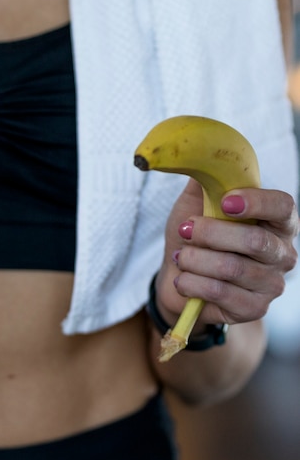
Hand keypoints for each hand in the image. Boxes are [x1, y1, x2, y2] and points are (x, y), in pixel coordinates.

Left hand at [156, 179, 298, 326]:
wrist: (177, 276)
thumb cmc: (193, 235)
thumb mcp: (195, 203)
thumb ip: (204, 177)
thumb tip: (196, 150)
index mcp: (275, 221)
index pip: (283, 207)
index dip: (257, 202)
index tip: (226, 201)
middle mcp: (282, 253)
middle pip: (254, 240)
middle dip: (211, 233)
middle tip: (184, 229)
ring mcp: (271, 284)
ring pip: (232, 268)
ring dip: (195, 259)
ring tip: (180, 255)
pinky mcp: (253, 309)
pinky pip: (220, 294)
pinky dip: (192, 283)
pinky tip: (182, 277)